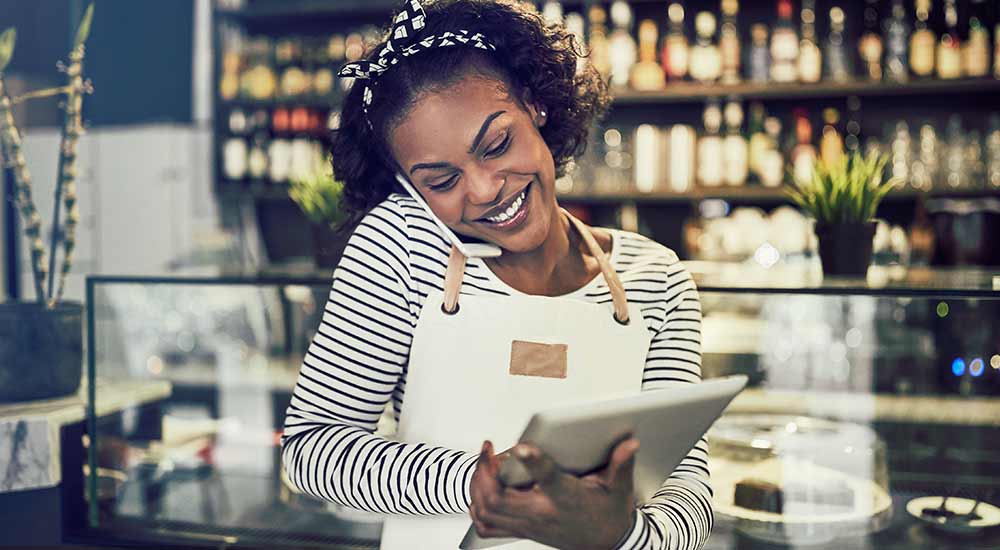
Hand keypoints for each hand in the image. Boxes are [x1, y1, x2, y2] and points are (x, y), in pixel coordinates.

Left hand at [469, 438, 638, 549]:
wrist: (607, 545)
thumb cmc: (609, 516)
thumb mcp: (620, 489)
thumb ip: (621, 464)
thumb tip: (629, 444)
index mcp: (566, 499)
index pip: (547, 479)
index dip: (532, 461)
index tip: (520, 446)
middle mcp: (542, 514)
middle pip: (499, 498)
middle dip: (485, 471)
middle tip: (488, 449)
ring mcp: (529, 525)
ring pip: (487, 510)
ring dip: (478, 486)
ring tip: (483, 464)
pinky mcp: (523, 530)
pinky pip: (487, 525)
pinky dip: (477, 507)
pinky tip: (481, 489)